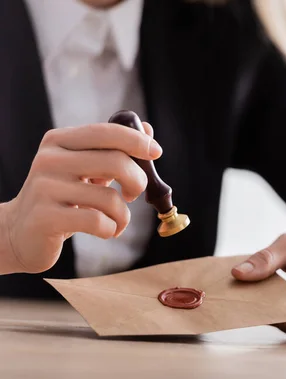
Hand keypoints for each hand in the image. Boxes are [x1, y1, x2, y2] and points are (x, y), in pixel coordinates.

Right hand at [0, 122, 160, 274]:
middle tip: (135, 194)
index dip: (136, 140)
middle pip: (115, 162)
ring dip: (124, 215)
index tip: (156, 152)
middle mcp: (49, 160)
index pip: (105, 132)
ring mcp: (45, 188)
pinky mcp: (45, 218)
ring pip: (110, 198)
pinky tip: (106, 231)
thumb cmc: (62, 198)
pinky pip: (97, 222)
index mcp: (59, 141)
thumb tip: (147, 128)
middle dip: (137, 181)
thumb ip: (114, 150)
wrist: (18, 233)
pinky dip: (111, 229)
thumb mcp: (85, 170)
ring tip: (117, 221)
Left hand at [232, 232, 285, 338]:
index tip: (239, 289)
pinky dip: (277, 315)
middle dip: (262, 302)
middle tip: (244, 288)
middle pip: (285, 315)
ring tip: (268, 288)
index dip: (262, 297)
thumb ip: (267, 258)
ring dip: (269, 309)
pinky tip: (276, 299)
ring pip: (284, 324)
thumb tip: (238, 274)